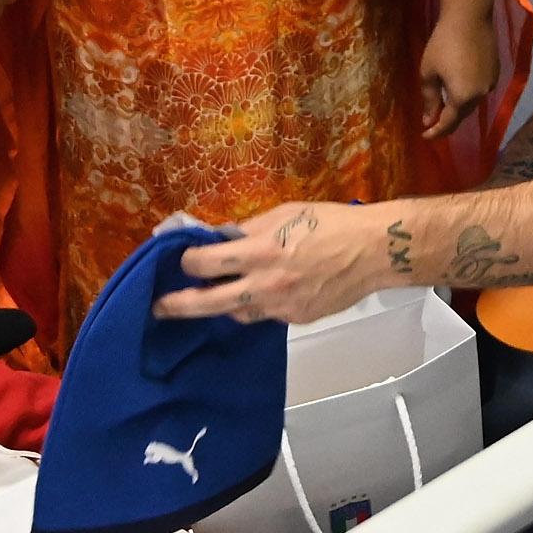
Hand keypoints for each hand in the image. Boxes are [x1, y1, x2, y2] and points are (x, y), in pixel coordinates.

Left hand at [154, 203, 388, 325]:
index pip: (205, 262)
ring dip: (223, 304)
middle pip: (208, 302)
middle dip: (177, 305)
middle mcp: (265, 283)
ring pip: (236, 313)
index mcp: (260, 250)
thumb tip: (219, 238)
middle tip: (158, 307)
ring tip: (216, 295)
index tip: (182, 258)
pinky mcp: (296, 320)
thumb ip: (249, 229)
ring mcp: (281, 307)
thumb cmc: (331, 222)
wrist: (374, 251)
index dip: (187, 260)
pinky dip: (258, 305)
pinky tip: (264, 292)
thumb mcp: (285, 213)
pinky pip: (266, 316)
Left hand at [418, 7, 499, 139]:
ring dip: (459, 107)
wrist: (469, 17)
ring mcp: (491, 84)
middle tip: (433, 122)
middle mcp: (481, 95)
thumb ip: (430, 100)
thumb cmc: (443, 43)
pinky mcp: (496, 72)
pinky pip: (480, 90)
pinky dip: (469, 93)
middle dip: (447, 121)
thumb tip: (429, 120)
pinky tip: (460, 87)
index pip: (448, 123)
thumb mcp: (429, 72)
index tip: (425, 136)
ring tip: (445, 106)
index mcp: (462, 97)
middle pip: (462, 115)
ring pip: (473, 103)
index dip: (435, 132)